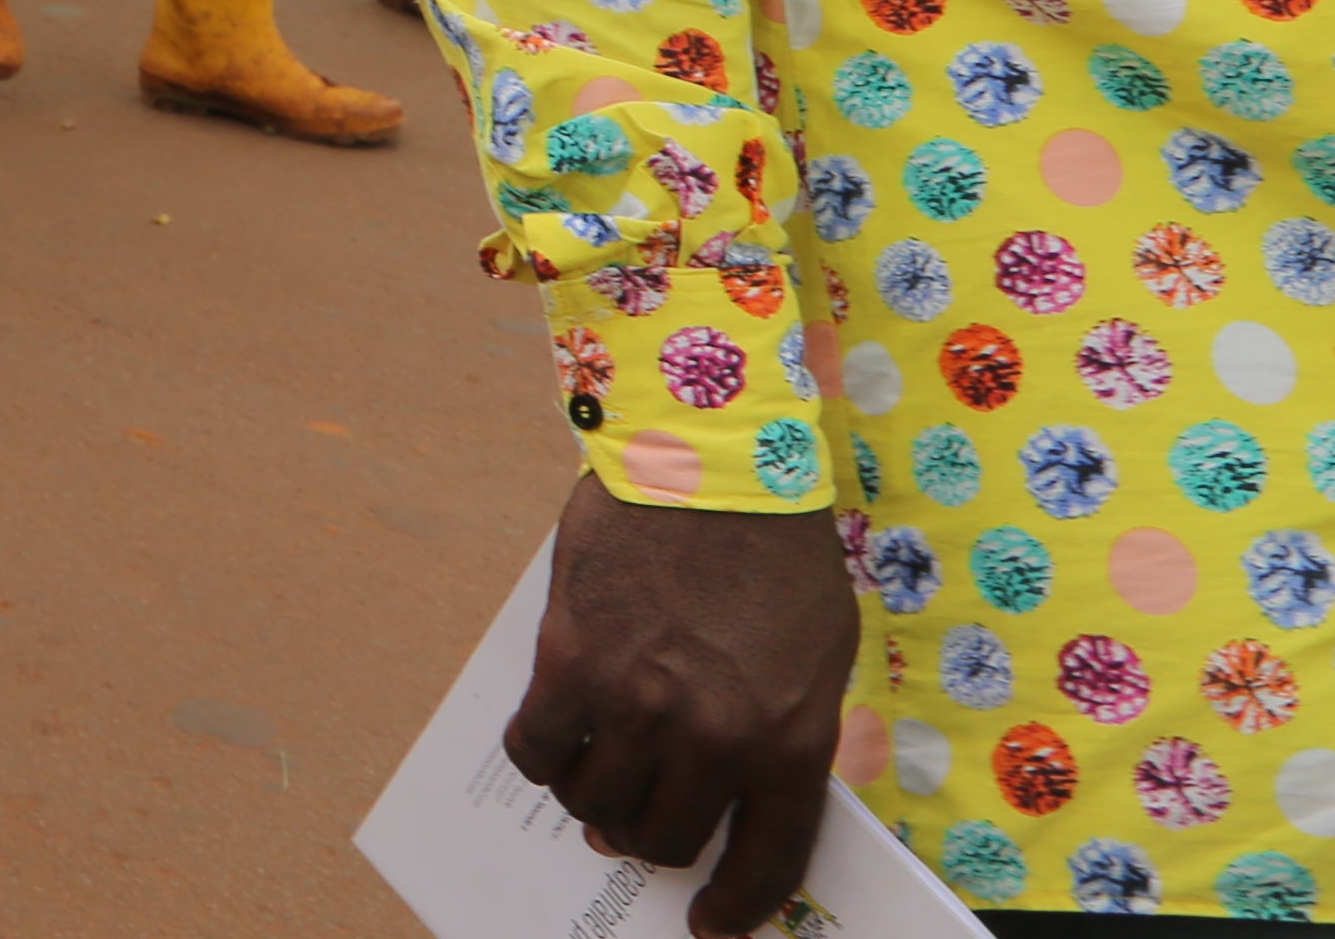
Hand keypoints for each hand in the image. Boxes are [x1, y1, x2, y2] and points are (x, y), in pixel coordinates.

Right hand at [498, 476, 860, 938]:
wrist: (706, 460)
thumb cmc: (771, 551)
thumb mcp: (816, 654)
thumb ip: (782, 730)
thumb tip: (727, 788)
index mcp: (789, 737)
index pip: (765, 859)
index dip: (735, 904)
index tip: (709, 925)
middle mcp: (715, 735)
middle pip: (665, 837)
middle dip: (646, 837)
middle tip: (632, 816)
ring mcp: (639, 702)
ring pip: (596, 802)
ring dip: (592, 798)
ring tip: (594, 766)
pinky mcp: (571, 662)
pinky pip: (538, 748)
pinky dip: (541, 756)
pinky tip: (553, 733)